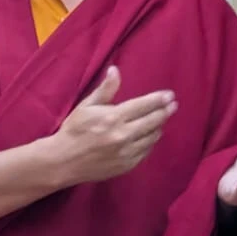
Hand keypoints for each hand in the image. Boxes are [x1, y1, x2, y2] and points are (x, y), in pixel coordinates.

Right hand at [51, 66, 177, 185]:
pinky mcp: (126, 166)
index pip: (144, 105)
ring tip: (161, 119)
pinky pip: (145, 152)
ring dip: (159, 127)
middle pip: (153, 121)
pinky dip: (150, 142)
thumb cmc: (73, 130)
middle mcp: (123, 135)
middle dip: (165, 111)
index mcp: (113, 117)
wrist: (63, 161)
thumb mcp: (86, 106)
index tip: (169, 95)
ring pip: (152, 137)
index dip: (158, 99)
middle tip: (173, 105)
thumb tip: (115, 70)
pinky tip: (150, 137)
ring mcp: (126, 152)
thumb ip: (105, 89)